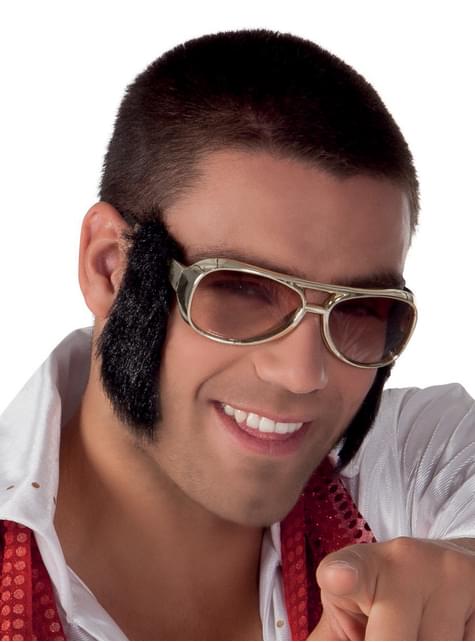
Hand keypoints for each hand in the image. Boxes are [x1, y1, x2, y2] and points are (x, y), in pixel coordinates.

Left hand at [307, 537, 474, 639]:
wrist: (442, 566)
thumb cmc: (382, 597)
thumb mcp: (350, 612)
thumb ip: (330, 640)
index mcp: (361, 566)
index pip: (349, 571)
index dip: (343, 578)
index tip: (338, 580)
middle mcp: (404, 561)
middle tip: (393, 630)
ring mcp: (447, 574)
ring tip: (419, 631)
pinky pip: (466, 640)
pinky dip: (455, 641)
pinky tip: (449, 629)